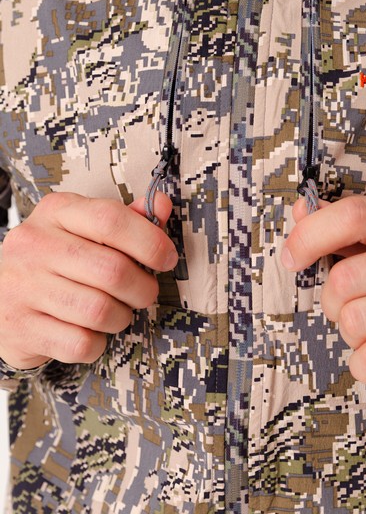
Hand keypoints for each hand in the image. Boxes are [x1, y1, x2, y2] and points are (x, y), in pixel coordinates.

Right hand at [0, 191, 175, 370]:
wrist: (0, 296)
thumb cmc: (57, 259)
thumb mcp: (85, 229)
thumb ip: (127, 218)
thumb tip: (162, 205)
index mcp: (55, 212)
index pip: (110, 220)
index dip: (150, 241)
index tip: (166, 258)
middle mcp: (34, 245)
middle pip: (112, 270)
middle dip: (142, 288)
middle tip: (144, 292)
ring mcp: (22, 288)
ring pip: (99, 310)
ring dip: (121, 317)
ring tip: (116, 311)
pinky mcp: (20, 329)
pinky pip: (81, 343)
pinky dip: (97, 342)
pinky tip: (90, 331)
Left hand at [283, 195, 365, 395]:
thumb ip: (344, 225)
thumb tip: (301, 209)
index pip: (353, 215)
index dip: (310, 236)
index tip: (292, 258)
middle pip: (345, 279)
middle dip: (334, 302)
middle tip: (353, 307)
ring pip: (354, 322)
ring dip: (352, 335)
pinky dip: (364, 363)